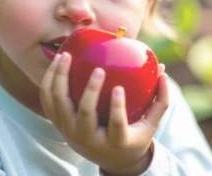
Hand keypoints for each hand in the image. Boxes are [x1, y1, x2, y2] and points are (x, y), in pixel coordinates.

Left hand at [40, 51, 168, 174]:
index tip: (119, 88)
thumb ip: (160, 100)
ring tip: (65, 56)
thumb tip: (164, 71)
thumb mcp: (150, 124)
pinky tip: (55, 62)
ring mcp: (69, 131)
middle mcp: (88, 138)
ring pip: (58, 103)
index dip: (117, 109)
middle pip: (83, 115)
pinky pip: (47, 100)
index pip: (115, 127)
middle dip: (89, 91)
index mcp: (113, 141)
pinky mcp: (57, 123)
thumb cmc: (132, 135)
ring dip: (60, 78)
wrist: (107, 156)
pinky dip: (49, 80)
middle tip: (98, 69)